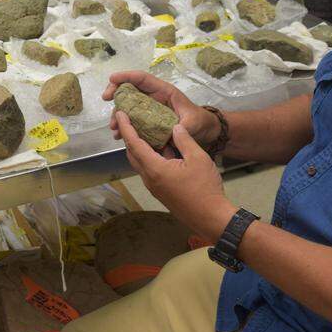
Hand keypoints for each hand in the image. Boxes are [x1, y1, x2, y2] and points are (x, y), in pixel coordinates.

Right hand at [102, 71, 220, 148]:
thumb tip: (173, 131)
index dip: (127, 76)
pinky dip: (124, 126)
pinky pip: (132, 120)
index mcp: (164, 92)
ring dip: (118, 114)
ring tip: (114, 128)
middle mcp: (154, 98)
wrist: (203, 131)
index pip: (143, 78)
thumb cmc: (199, 121)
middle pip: (130, 89)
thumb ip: (183, 126)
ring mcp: (149, 109)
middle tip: (105, 99)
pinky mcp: (148, 121)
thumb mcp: (193, 123)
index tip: (112, 79)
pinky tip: (120, 135)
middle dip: (116, 92)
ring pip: (128, 106)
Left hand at [117, 113, 236, 243]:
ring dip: (141, 147)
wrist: (211, 217)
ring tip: (148, 131)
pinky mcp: (161, 192)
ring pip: (141, 163)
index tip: (120, 114)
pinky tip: (163, 149)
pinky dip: (151, 157)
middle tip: (133, 120)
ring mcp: (155, 187)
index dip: (126, 127)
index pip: (134, 144)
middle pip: (133, 154)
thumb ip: (184, 140)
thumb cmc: (205, 188)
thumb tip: (175, 127)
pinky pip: (150, 170)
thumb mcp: (198, 158)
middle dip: (130, 136)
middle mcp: (149, 178)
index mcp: (155, 168)